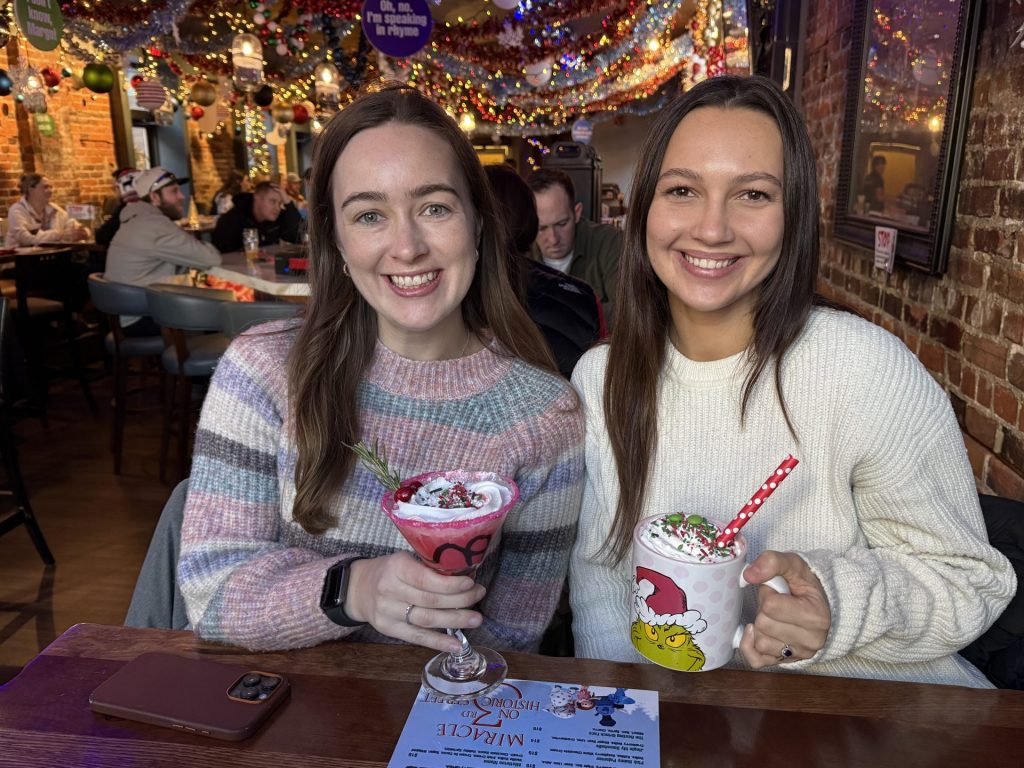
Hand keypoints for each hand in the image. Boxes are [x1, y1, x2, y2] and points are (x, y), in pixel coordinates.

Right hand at [345, 552, 485, 652]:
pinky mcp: (388, 629)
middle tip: (479, 596)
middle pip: (429, 600)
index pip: (425, 579)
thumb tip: (465, 578)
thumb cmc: (390, 570)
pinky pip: (417, 637)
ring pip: (426, 620)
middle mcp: (389, 590)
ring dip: (454, 621)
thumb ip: (428, 568)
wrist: (358, 588)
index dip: (450, 584)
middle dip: (459, 600)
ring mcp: (387, 612)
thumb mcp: (405, 559)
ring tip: (475, 619)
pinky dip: (438, 643)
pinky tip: (456, 644)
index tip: (471, 584)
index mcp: (396, 567)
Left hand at [738, 550, 830, 668]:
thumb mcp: (793, 565)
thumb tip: (748, 575)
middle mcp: (811, 641)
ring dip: (760, 625)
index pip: (770, 605)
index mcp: (816, 617)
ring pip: (760, 642)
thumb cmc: (804, 584)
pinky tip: (755, 632)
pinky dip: (749, 645)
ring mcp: (798, 655)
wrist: (817, 603)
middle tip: (776, 603)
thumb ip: (772, 562)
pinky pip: (755, 660)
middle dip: (763, 609)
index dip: (768, 592)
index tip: (780, 590)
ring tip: (774, 616)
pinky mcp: (785, 663)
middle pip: (764, 624)